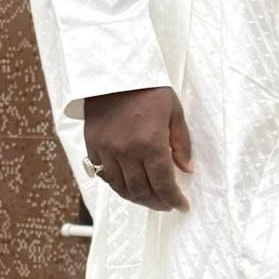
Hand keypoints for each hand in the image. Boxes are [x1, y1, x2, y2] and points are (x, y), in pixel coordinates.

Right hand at [83, 85, 191, 211]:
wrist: (114, 72)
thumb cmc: (147, 88)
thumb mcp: (174, 111)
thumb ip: (181, 143)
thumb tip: (186, 169)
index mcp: (151, 143)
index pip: (163, 184)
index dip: (174, 200)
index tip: (181, 206)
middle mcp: (127, 151)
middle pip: (142, 191)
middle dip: (157, 203)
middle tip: (166, 205)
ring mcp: (107, 150)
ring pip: (121, 188)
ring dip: (137, 199)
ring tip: (149, 199)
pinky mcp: (93, 146)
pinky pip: (104, 175)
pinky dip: (118, 186)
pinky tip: (129, 185)